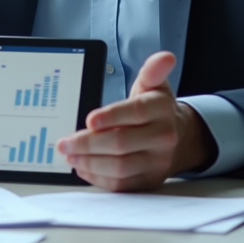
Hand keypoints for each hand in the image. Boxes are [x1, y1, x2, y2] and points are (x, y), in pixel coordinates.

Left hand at [56, 51, 211, 190]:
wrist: (179, 138)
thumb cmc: (155, 109)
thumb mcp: (154, 86)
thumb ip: (152, 71)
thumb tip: (165, 57)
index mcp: (160, 109)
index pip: (134, 113)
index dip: (110, 117)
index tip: (88, 120)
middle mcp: (162, 137)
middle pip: (121, 144)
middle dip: (88, 144)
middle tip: (64, 142)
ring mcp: (157, 162)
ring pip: (120, 167)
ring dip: (90, 163)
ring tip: (69, 155)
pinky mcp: (149, 181)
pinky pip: (121, 185)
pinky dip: (98, 178)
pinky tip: (82, 168)